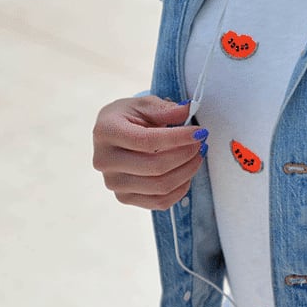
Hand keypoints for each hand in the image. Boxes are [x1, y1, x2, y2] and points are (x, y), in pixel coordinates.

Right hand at [92, 96, 207, 209]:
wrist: (114, 135)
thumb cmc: (129, 118)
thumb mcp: (144, 104)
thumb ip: (164, 108)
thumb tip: (187, 111)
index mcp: (106, 132)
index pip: (147, 141)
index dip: (178, 138)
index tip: (200, 132)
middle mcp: (105, 161)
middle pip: (156, 167)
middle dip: (186, 155)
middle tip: (201, 144)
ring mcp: (114, 183)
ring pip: (161, 187)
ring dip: (187, 171)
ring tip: (197, 156)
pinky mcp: (125, 198)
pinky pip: (160, 202)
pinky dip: (180, 189)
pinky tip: (186, 172)